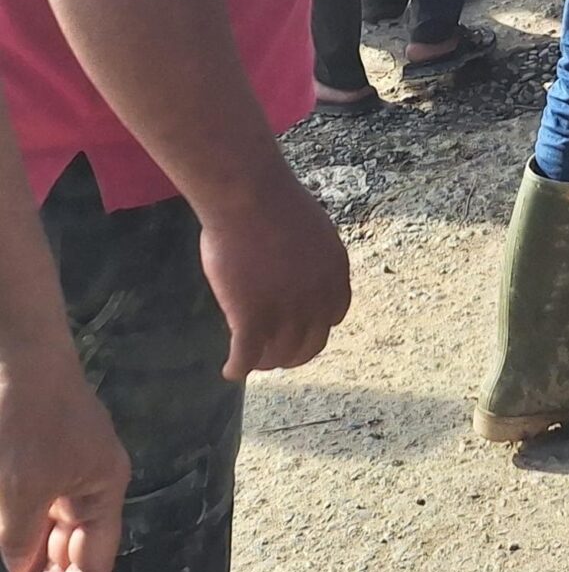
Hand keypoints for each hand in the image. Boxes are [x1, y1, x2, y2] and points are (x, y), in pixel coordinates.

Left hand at [0, 343, 125, 571]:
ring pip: (53, 530)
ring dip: (34, 560)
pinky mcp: (43, 460)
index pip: (96, 556)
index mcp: (104, 489)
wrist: (20, 364)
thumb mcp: (21, 494)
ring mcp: (68, 470)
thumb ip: (18, 542)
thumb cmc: (30, 426)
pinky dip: (23, 534)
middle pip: (76, 546)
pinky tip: (8, 553)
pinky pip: (37, 510)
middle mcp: (92, 483)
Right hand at [197, 181, 349, 380]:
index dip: (314, 327)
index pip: (332, 317)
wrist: (251, 200)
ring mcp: (287, 312)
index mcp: (335, 275)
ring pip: (279, 355)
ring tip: (252, 362)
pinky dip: (238, 368)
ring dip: (265, 363)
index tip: (297, 330)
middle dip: (292, 355)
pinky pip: (247, 356)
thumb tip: (297, 265)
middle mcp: (318, 300)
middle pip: (309, 345)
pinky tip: (230, 371)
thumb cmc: (274, 205)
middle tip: (273, 356)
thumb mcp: (311, 231)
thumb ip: (311, 256)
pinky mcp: (253, 319)